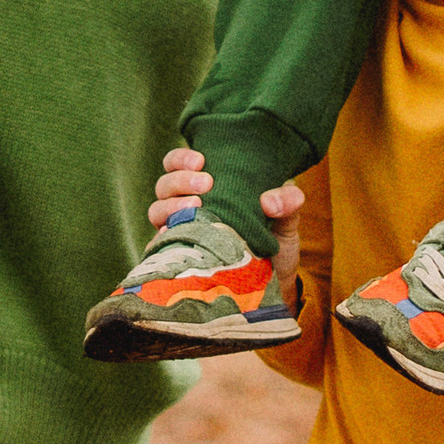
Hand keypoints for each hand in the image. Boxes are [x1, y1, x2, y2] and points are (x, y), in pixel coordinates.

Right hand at [148, 148, 302, 292]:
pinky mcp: (179, 256)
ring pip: (156, 210)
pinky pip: (159, 246)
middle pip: (164, 184)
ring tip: (196, 207)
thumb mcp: (287, 219)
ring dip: (171, 205)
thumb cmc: (275, 243)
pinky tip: (174, 236)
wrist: (274, 284)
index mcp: (210, 186)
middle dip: (180, 179)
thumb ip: (288, 202)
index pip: (179, 163)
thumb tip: (268, 201)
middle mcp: (189, 205)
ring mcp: (182, 231)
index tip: (201, 160)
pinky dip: (162, 238)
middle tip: (206, 185)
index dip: (181, 158)